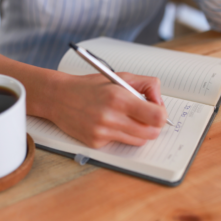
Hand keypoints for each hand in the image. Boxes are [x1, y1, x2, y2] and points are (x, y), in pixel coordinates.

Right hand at [37, 72, 166, 147]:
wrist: (59, 97)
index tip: (157, 111)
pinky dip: (119, 135)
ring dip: (138, 132)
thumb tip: (160, 104)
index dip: (162, 115)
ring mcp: (102, 133)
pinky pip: (119, 144)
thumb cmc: (89, 86)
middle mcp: (111, 118)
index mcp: (119, 98)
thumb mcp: (120, 77)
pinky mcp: (94, 143)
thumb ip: (146, 86)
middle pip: (151, 134)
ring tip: (126, 119)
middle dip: (152, 126)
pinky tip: (107, 124)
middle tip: (145, 117)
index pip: (157, 117)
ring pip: (138, 141)